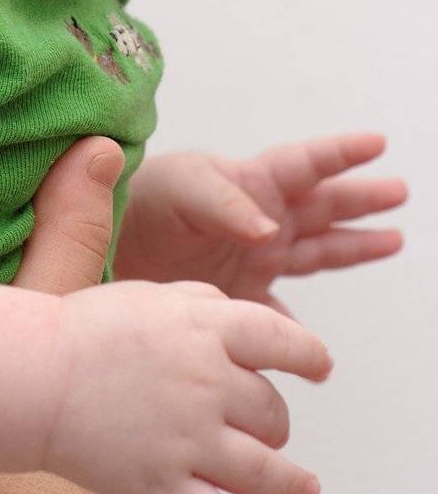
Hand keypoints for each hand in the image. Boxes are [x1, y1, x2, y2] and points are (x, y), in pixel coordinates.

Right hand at [44, 273, 334, 493]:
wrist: (30, 372)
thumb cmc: (81, 329)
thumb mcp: (147, 293)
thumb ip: (198, 300)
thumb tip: (233, 314)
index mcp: (206, 328)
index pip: (284, 342)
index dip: (310, 358)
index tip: (319, 369)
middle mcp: (208, 384)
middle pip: (274, 413)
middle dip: (276, 423)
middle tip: (266, 428)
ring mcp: (188, 439)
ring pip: (267, 474)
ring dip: (291, 484)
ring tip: (304, 488)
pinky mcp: (162, 486)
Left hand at [113, 131, 408, 317]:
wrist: (93, 250)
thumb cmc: (132, 204)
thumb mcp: (178, 190)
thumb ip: (223, 203)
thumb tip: (268, 230)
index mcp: (246, 183)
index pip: (304, 164)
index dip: (341, 153)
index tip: (375, 142)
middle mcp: (256, 217)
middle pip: (322, 205)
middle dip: (361, 198)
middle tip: (399, 190)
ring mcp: (250, 258)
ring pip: (315, 250)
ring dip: (352, 245)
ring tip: (392, 239)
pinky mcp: (236, 296)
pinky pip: (278, 316)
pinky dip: (296, 334)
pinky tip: (314, 351)